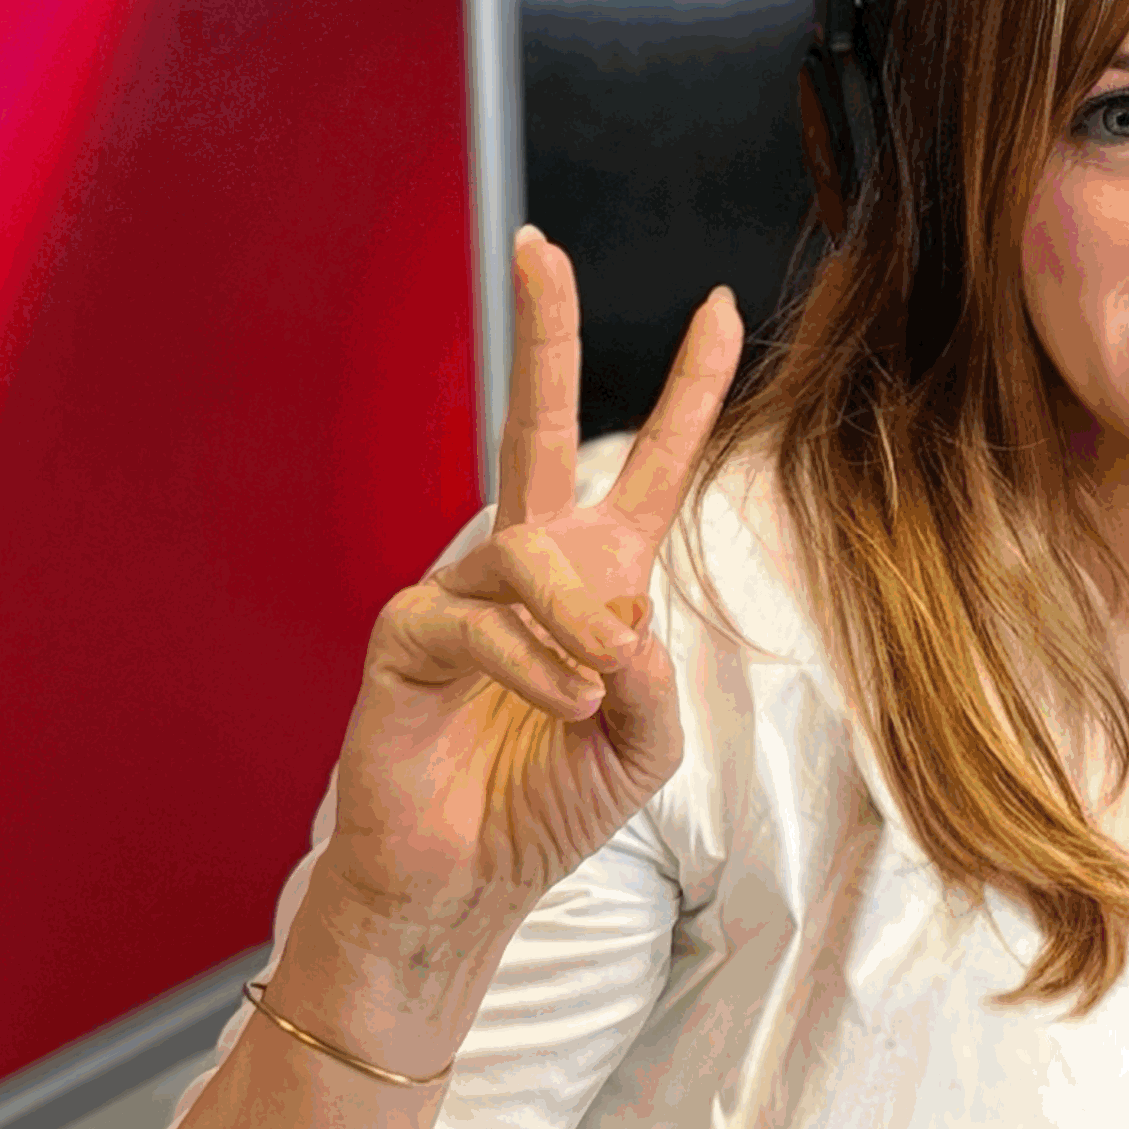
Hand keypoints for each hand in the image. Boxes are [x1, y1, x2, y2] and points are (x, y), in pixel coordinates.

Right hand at [310, 231, 742, 958]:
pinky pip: (482, 619)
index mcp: (599, 578)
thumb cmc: (547, 809)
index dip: (688, 388)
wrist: (464, 884)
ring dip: (579, 622)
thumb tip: (630, 625)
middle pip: (532, 421)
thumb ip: (661, 685)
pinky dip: (533, 665)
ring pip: (532, 554)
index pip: (652, 464)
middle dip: (543, 331)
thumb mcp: (643, 749)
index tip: (719, 306)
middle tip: (541, 245)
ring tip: (595, 689)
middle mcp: (528, 566)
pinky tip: (563, 702)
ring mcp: (462, 590)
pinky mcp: (409, 635)